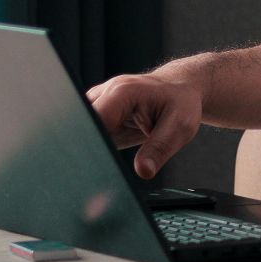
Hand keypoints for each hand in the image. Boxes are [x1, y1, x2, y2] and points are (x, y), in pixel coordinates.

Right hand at [85, 68, 203, 179]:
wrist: (178, 90)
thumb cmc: (180, 103)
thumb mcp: (179, 126)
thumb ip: (159, 149)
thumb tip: (143, 172)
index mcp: (122, 92)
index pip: (94, 119)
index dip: (93, 143)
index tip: (101, 162)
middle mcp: (103, 94)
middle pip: (82, 126)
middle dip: (90, 149)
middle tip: (109, 167)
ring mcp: (96, 104)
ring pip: (80, 132)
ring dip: (91, 150)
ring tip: (112, 158)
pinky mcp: (95, 116)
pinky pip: (87, 135)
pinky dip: (95, 149)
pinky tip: (108, 155)